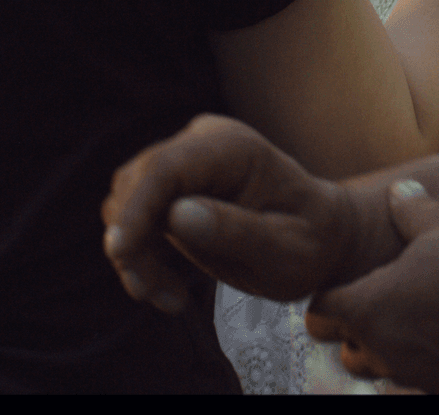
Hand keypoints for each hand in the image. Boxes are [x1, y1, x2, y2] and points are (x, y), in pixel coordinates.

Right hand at [101, 114, 353, 312]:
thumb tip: (178, 214)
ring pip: (126, 198)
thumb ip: (237, 231)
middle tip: (160, 296)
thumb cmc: (310, 243)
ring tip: (169, 297)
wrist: (318, 236)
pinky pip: (133, 215)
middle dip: (134, 243)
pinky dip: (139, 255)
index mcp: (235, 147)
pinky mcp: (173, 183)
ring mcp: (186, 158)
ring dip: (134, 254)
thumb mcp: (286, 251)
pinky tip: (167, 289)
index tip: (120, 252)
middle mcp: (204, 141)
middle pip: (138, 181)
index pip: (167, 167)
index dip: (138, 207)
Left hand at [305, 183, 438, 393]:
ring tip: (416, 311)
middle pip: (349, 347)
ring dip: (390, 346)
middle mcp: (390, 350)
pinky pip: (423, 377)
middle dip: (356, 325)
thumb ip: (409, 209)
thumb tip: (397, 192)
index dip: (331, 291)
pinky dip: (427, 357)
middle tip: (383, 293)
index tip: (347, 278)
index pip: (322, 310)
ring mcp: (423, 375)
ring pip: (384, 369)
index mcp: (374, 306)